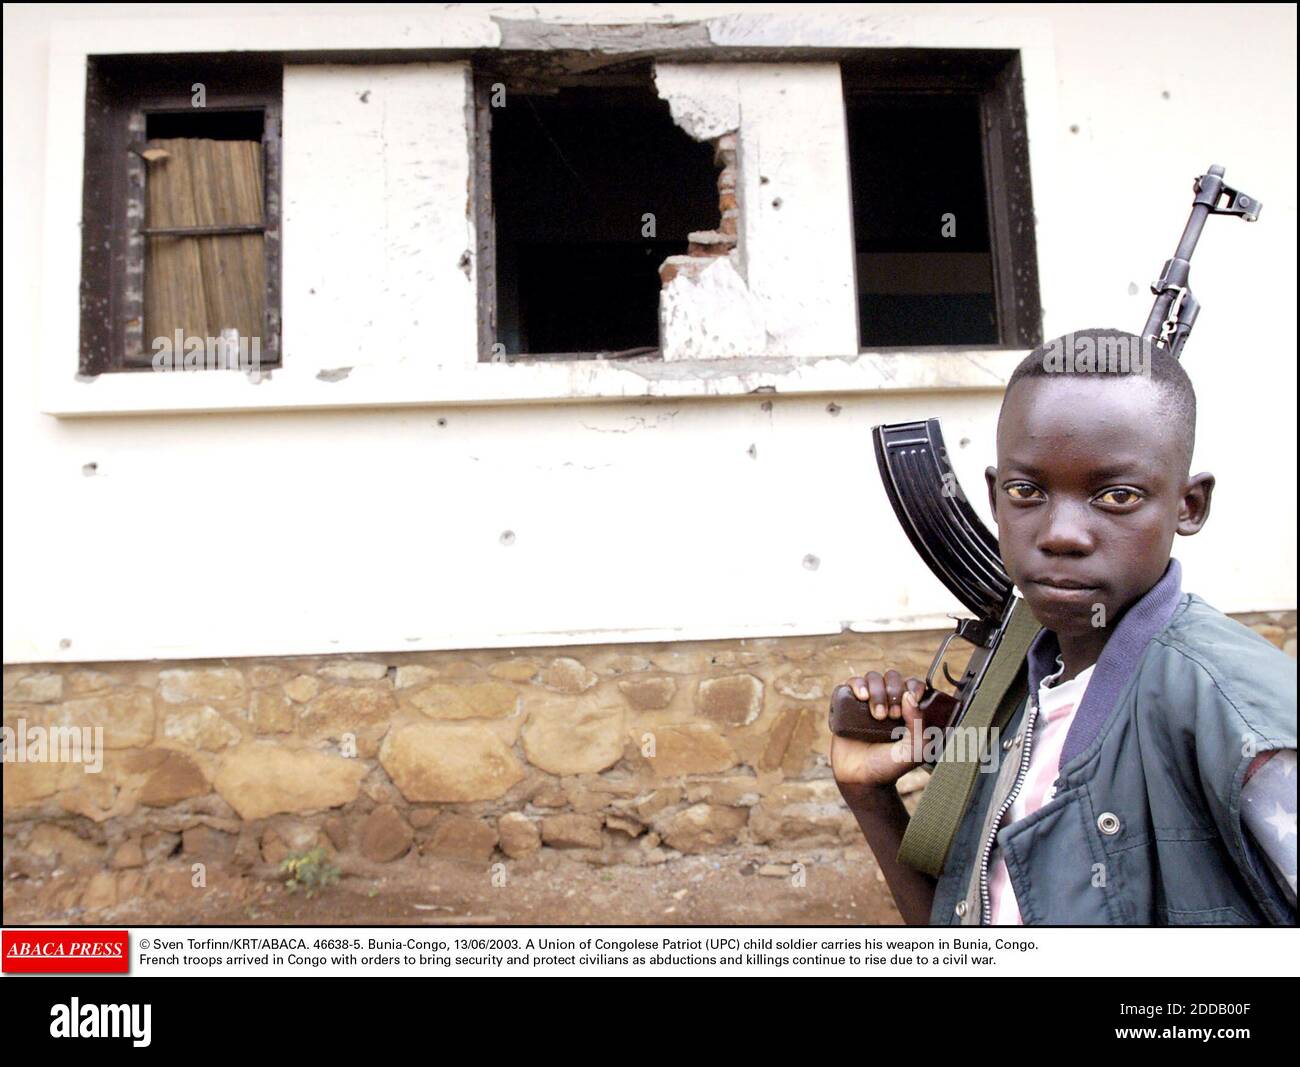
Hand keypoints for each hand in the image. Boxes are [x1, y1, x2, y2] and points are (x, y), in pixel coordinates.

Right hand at [829, 671, 926, 786]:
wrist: (862, 779)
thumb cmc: (890, 765)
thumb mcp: (916, 749)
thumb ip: (919, 723)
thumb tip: (908, 696)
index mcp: (906, 709)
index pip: (911, 683)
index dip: (912, 687)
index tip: (911, 701)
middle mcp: (886, 702)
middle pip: (891, 676)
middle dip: (893, 691)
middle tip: (893, 715)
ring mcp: (865, 703)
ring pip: (871, 678)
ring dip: (876, 690)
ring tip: (876, 715)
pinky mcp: (845, 706)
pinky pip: (847, 685)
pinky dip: (855, 685)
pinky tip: (861, 697)